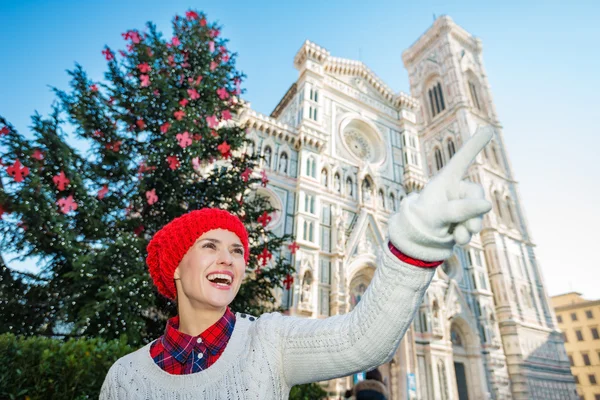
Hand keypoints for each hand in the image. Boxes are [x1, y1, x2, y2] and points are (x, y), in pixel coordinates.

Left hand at [388, 126, 493, 261]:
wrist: (418, 240)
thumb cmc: (423, 220)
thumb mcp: (438, 214)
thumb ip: (460, 209)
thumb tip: (488, 205)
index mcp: (445, 180)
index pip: (461, 159)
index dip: (474, 144)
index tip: (487, 128)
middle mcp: (456, 189)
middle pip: (477, 194)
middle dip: (475, 211)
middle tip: (471, 227)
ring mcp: (462, 204)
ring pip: (478, 212)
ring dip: (472, 226)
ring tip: (461, 237)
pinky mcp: (465, 219)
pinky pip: (474, 225)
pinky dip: (468, 234)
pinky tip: (458, 239)